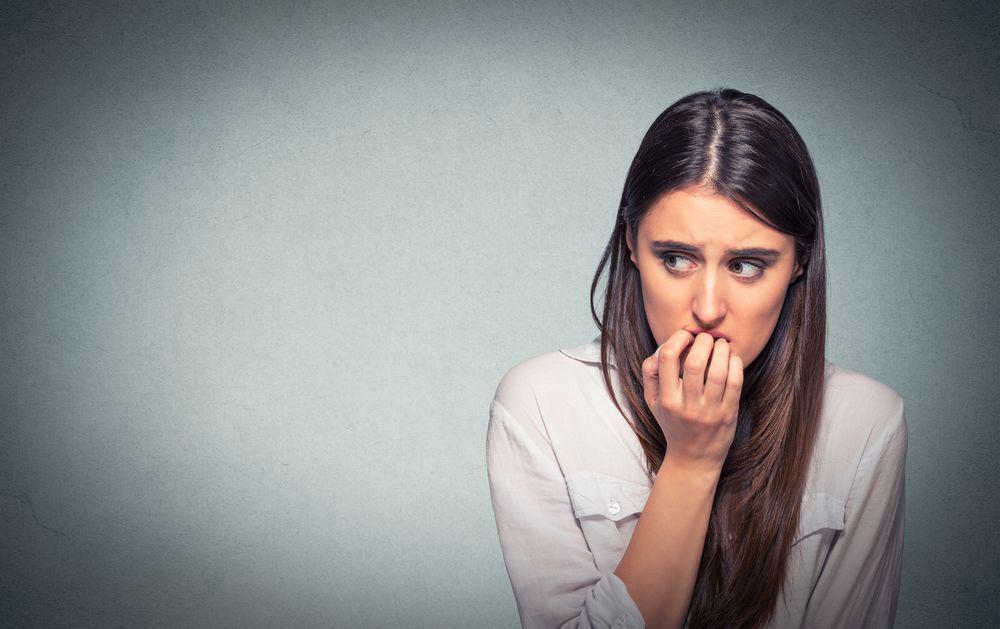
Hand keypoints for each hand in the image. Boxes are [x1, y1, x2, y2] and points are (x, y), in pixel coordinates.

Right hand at [640, 329, 743, 474]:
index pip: (666, 358)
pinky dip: (735, 364)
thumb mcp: (652, 403)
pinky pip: (735, 383)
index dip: (677, 339)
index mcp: (666, 399)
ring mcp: (709, 410)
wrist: (693, 459)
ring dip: (721, 350)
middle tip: (706, 337)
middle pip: (694, 362)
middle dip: (703, 341)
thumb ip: (650, 375)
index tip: (685, 335)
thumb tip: (659, 348)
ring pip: (717, 371)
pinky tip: (731, 358)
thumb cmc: (673, 424)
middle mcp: (686, 405)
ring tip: (721, 344)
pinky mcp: (728, 414)